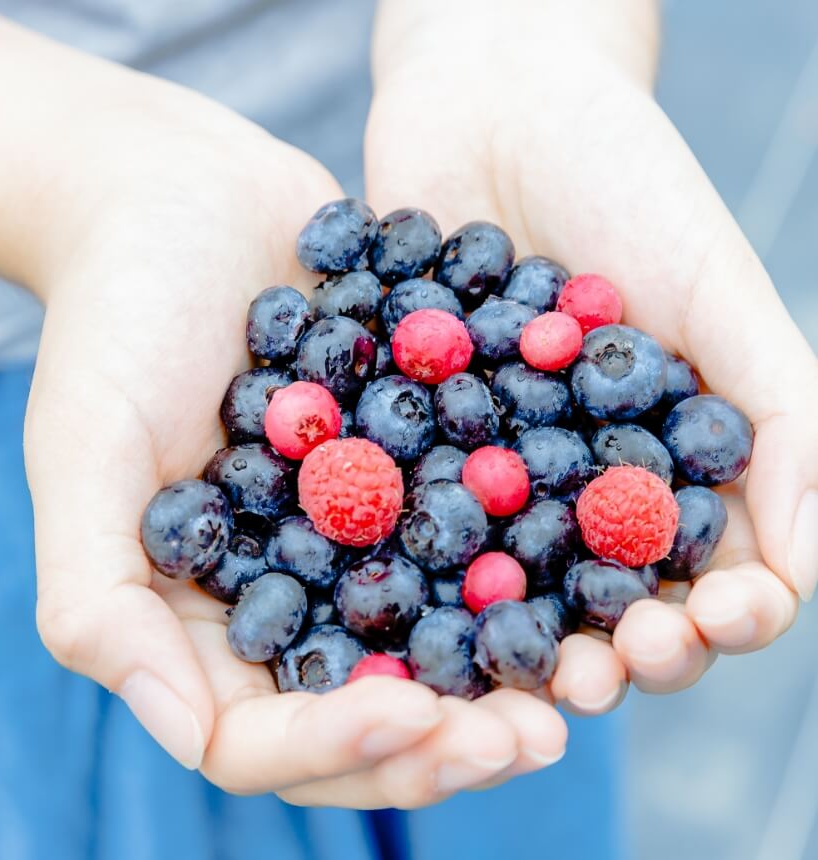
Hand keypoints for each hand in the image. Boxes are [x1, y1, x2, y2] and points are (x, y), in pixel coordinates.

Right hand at [22, 77, 566, 807]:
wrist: (188, 198)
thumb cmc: (115, 318)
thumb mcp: (84, 452)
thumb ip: (99, 596)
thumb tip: (187, 732)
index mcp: (208, 616)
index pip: (270, 735)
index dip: (342, 745)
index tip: (416, 715)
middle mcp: (298, 590)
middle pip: (379, 705)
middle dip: (455, 737)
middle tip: (538, 735)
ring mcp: (368, 529)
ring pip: (449, 634)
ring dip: (520, 668)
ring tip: (595, 674)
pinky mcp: (423, 461)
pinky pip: (488, 525)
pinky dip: (543, 550)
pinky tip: (606, 554)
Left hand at [366, 0, 816, 713]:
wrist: (494, 100)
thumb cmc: (624, 178)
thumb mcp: (721, 288)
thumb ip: (784, 416)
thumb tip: (811, 565)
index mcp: (661, 457)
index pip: (699, 570)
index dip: (712, 617)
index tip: (704, 631)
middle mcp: (575, 478)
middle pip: (600, 598)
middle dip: (611, 650)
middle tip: (597, 680)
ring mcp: (488, 464)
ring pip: (502, 580)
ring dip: (511, 638)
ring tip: (512, 669)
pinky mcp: (404, 436)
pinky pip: (402, 507)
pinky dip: (405, 557)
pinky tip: (400, 598)